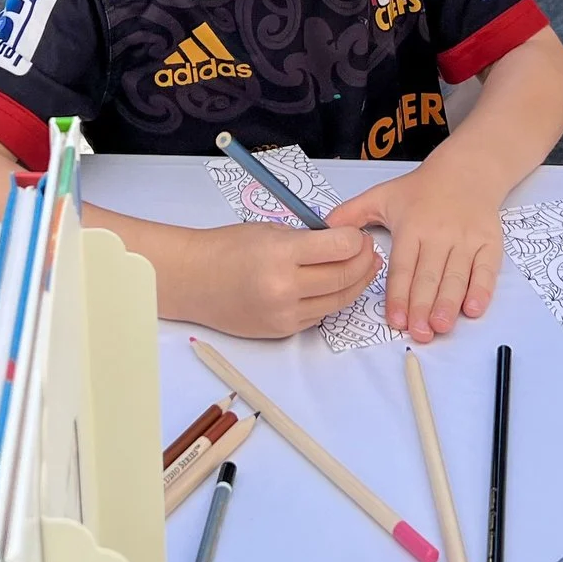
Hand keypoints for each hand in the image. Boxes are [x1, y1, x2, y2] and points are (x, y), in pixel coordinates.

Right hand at [176, 220, 378, 339]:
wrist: (193, 280)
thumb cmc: (227, 247)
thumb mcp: (270, 230)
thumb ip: (307, 240)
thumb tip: (343, 244)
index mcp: (281, 254)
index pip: (339, 248)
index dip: (358, 240)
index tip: (360, 234)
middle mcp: (285, 288)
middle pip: (345, 276)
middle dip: (365, 261)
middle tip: (369, 250)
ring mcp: (284, 314)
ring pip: (338, 301)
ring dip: (356, 283)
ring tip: (362, 268)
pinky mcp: (282, 331)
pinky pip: (319, 315)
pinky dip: (332, 299)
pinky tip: (335, 285)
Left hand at [329, 148, 506, 341]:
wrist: (467, 171)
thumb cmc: (421, 190)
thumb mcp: (382, 196)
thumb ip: (351, 214)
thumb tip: (321, 229)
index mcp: (412, 226)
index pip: (404, 266)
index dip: (398, 294)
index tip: (395, 319)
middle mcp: (440, 234)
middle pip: (430, 276)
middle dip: (423, 307)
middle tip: (418, 333)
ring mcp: (467, 239)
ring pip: (457, 277)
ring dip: (449, 304)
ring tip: (441, 327)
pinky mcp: (490, 243)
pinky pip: (487, 270)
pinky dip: (481, 291)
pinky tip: (472, 310)